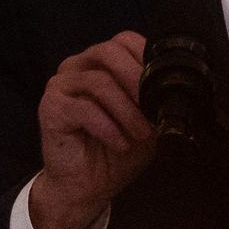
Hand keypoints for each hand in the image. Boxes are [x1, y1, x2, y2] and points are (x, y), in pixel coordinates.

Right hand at [30, 31, 154, 228]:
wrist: (87, 187)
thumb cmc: (115, 152)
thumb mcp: (146, 123)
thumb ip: (157, 101)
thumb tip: (178, 92)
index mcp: (100, 63)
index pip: (124, 40)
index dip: (147, 60)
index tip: (164, 88)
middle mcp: (77, 67)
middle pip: (108, 51)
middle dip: (138, 80)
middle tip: (153, 109)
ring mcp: (60, 85)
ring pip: (99, 82)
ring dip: (127, 111)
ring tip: (140, 134)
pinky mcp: (50, 108)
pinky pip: (83, 109)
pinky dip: (108, 128)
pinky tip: (119, 143)